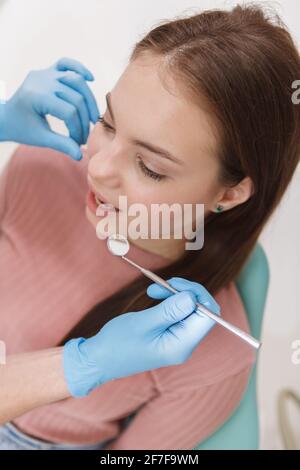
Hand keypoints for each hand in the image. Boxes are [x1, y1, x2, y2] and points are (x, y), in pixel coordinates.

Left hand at [0, 57, 99, 159]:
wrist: (7, 117)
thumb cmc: (22, 128)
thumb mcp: (40, 138)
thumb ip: (61, 145)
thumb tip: (80, 156)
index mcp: (37, 97)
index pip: (69, 113)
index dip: (77, 130)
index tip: (77, 143)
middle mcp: (42, 81)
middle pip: (76, 99)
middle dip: (83, 120)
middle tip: (83, 136)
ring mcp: (45, 74)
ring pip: (77, 81)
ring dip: (89, 99)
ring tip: (92, 118)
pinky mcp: (48, 71)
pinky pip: (66, 64)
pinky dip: (79, 68)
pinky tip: (90, 79)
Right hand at [63, 277, 220, 396]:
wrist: (99, 360)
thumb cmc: (117, 344)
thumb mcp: (143, 323)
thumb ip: (170, 310)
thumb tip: (193, 297)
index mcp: (181, 345)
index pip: (208, 315)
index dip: (198, 294)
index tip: (176, 284)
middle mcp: (184, 344)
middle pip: (201, 311)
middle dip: (185, 292)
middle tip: (163, 283)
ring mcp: (177, 340)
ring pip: (190, 310)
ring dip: (175, 294)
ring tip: (153, 290)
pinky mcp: (169, 335)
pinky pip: (179, 313)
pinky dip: (170, 301)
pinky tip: (155, 297)